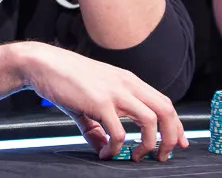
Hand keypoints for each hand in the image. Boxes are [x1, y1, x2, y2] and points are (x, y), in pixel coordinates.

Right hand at [18, 43, 187, 161]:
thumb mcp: (88, 101)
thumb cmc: (64, 79)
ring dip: (148, 144)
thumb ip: (98, 126)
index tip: (178, 144)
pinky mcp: (99, 101)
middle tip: (161, 156)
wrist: (43, 64)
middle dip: (170, 137)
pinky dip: (116, 147)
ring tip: (134, 156)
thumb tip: (103, 147)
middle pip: (166, 110)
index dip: (176, 126)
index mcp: (128, 81)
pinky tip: (106, 153)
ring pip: (151, 119)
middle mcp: (126, 84)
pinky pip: (119, 131)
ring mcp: (114, 91)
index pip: (164, 102)